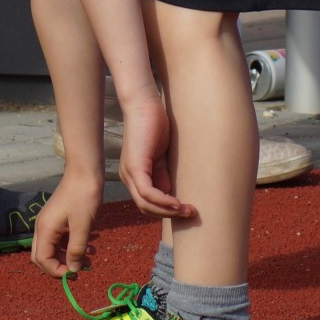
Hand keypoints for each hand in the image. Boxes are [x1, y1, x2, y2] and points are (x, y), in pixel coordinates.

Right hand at [30, 173, 102, 276]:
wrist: (84, 173)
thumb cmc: (83, 197)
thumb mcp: (82, 227)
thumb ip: (76, 250)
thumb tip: (74, 270)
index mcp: (45, 229)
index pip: (42, 260)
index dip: (57, 271)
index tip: (76, 273)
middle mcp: (42, 227)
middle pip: (42, 257)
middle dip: (59, 267)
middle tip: (79, 271)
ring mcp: (49, 223)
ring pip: (52, 249)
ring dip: (68, 258)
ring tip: (90, 260)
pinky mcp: (57, 219)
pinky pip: (59, 240)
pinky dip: (71, 247)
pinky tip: (88, 247)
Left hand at [112, 94, 192, 219]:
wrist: (144, 105)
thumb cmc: (155, 127)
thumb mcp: (161, 157)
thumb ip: (163, 175)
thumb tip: (171, 195)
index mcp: (134, 176)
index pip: (148, 204)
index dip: (166, 211)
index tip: (187, 211)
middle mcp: (128, 177)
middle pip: (146, 208)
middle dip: (169, 214)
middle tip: (191, 213)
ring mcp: (129, 172)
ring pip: (145, 204)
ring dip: (169, 211)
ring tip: (189, 210)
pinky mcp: (135, 166)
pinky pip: (147, 192)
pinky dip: (163, 201)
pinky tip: (177, 203)